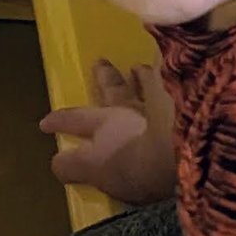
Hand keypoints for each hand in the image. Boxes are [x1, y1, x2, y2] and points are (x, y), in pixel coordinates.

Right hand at [41, 58, 173, 204]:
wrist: (184, 145)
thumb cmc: (140, 166)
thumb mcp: (99, 173)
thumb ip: (77, 166)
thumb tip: (56, 162)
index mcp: (105, 126)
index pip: (76, 121)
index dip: (60, 121)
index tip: (46, 122)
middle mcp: (131, 107)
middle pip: (113, 90)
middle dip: (104, 79)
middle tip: (99, 63)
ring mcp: (162, 99)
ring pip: (147, 81)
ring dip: (140, 76)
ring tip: (138, 67)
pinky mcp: (190, 95)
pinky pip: (179, 80)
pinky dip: (174, 77)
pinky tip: (178, 73)